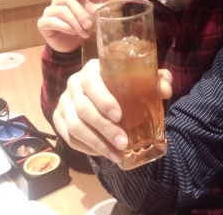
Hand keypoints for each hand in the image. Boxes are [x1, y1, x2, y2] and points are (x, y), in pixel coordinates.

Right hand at [37, 0, 93, 52]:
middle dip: (80, 12)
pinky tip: (73, 32)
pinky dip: (65, 27)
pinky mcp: (43, 23)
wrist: (69, 44)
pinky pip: (53, 22)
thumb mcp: (93, 14)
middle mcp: (57, 1)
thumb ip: (106, 5)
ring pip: (62, 11)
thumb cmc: (80, 25)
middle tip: (89, 24)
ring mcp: (49, 11)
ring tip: (85, 33)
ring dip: (75, 23)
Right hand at [53, 60, 172, 161]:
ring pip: (74, 126)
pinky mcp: (58, 118)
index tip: (120, 116)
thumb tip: (164, 90)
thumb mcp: (142, 77)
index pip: (91, 82)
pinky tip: (103, 153)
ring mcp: (64, 101)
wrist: (104, 91)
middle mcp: (74, 83)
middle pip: (83, 108)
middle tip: (123, 143)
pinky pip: (68, 137)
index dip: (103, 100)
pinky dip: (85, 148)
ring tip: (116, 155)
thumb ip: (157, 79)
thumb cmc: (125, 83)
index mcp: (92, 68)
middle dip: (104, 129)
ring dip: (96, 143)